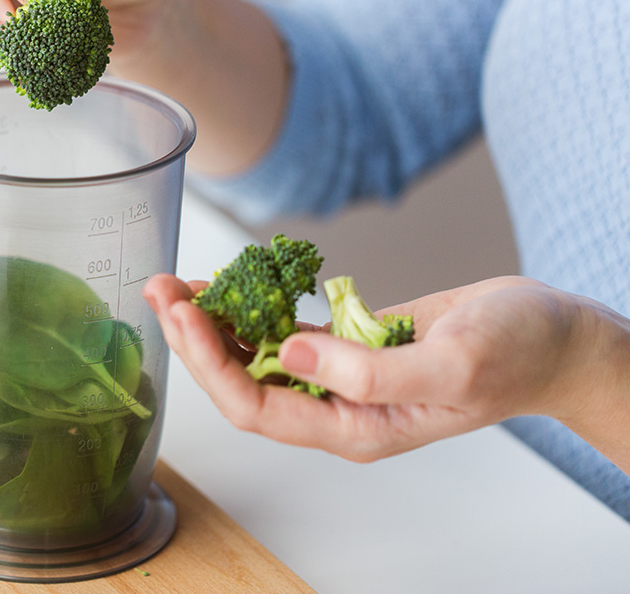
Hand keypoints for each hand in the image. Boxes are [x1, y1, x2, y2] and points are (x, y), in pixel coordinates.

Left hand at [144, 274, 629, 465]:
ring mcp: (337, 379)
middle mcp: (335, 410)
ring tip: (173, 284)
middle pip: (240, 384)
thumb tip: (291, 353)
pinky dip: (249, 309)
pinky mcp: (343, 347)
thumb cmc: (518, 353)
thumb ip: (372, 371)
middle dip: (195, 340)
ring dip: (212, 322)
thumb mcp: (454, 366)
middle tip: (158, 290)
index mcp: (355, 428)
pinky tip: (222, 285)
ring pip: (253, 357)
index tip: (184, 317)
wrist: (553, 336)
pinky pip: (280, 333)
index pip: (257, 408)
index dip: (212, 365)